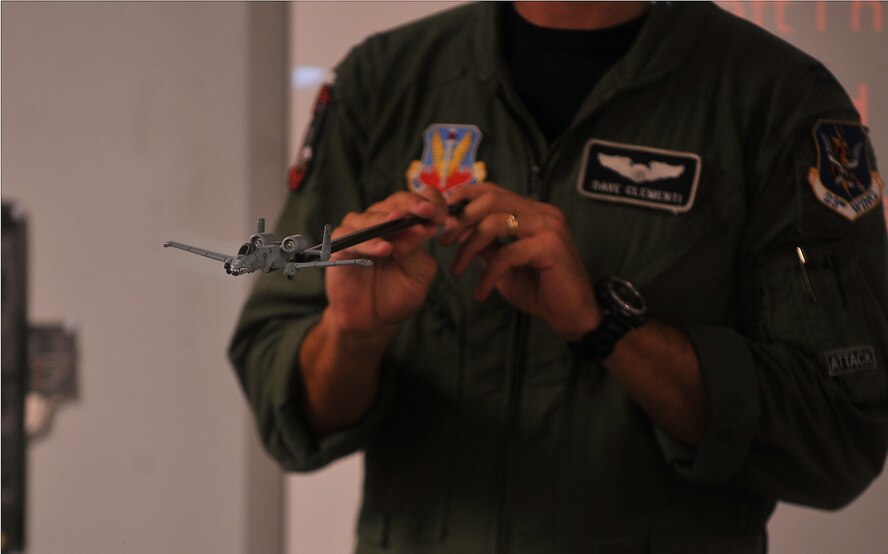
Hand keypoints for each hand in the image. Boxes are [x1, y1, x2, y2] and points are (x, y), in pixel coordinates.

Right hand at [325, 190, 446, 335]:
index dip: (430, 202)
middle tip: (427, 210)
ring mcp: (359, 233)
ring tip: (400, 222)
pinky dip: (368, 242)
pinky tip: (384, 248)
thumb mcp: (418, 274)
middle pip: (395, 202)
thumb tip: (425, 226)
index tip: (442, 213)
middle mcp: (381, 224)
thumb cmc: (398, 294)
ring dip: (386, 219)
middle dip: (412, 204)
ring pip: (370, 216)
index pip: (417, 202)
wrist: (374, 321)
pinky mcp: (340, 248)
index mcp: (405, 226)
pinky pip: (351, 238)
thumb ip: (419, 251)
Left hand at [441, 183, 600, 340]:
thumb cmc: (540, 289)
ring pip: (495, 223)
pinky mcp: (551, 246)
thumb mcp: (504, 263)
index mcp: (532, 211)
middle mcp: (543, 212)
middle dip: (461, 219)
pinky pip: (507, 254)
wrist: (573, 316)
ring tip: (457, 270)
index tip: (441, 217)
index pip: (493, 190)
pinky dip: (488, 274)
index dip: (463, 197)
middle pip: (491, 199)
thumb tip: (456, 229)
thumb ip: (486, 244)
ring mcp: (549, 226)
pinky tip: (481, 293)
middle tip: (444, 241)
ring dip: (469, 247)